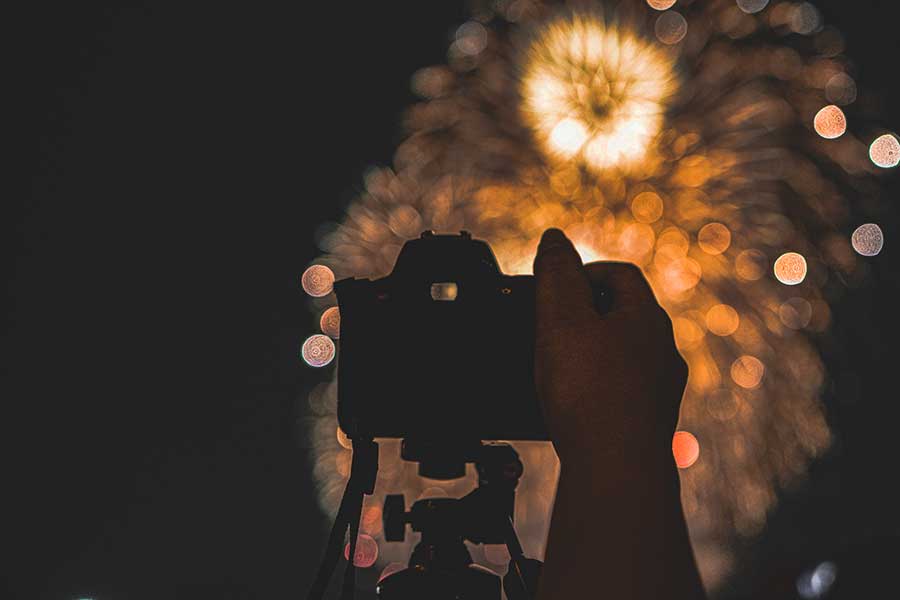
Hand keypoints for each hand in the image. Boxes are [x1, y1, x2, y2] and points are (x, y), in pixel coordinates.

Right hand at [533, 228, 687, 473]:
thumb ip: (556, 273)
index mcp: (647, 318)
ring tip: (560, 364)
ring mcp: (660, 391)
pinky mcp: (649, 425)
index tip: (554, 285)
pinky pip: (623, 393)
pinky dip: (599, 389)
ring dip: (596, 352)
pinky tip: (576, 404)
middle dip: (589, 312)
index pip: (620, 274)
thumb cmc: (589, 392)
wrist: (615, 468)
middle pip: (627, 315)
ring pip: (628, 357)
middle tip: (552, 323)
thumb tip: (555, 238)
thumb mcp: (561, 318)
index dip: (584, 270)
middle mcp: (663, 352)